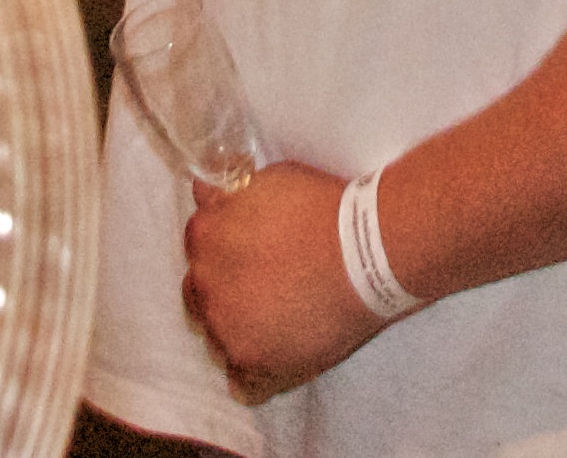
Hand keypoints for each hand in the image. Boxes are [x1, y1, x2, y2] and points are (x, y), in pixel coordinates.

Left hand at [181, 162, 380, 402]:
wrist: (368, 251)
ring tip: (277, 324)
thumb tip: (203, 195)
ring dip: (238, 333)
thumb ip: (226, 196)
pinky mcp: (255, 366)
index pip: (198, 248)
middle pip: (200, 296)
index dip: (225, 250)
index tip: (250, 254)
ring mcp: (227, 331)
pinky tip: (277, 359)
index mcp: (205, 237)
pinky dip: (256, 376)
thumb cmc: (322, 210)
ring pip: (217, 341)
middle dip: (225, 292)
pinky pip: (242, 385)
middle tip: (265, 288)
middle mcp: (205, 286)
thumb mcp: (268, 182)